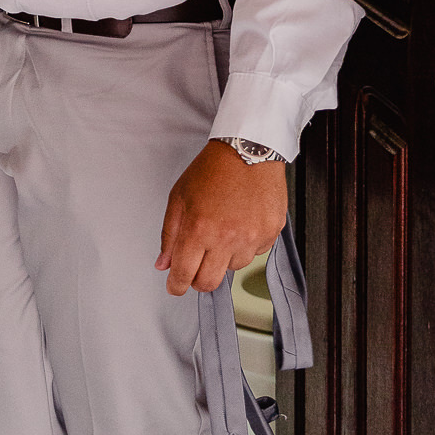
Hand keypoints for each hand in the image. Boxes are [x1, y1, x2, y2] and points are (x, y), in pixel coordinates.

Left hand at [156, 140, 287, 295]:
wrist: (249, 148)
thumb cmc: (214, 168)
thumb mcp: (180, 196)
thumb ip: (170, 234)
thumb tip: (164, 263)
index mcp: (199, 228)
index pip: (184, 274)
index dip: (176, 285)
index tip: (176, 286)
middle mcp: (226, 237)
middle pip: (209, 282)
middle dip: (199, 279)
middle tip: (197, 264)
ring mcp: (251, 237)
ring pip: (233, 268)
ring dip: (225, 257)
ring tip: (224, 228)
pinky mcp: (271, 233)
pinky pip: (255, 253)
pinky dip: (247, 244)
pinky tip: (242, 221)